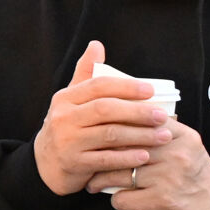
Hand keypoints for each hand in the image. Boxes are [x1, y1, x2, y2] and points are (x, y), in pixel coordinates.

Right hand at [32, 41, 171, 197]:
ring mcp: (68, 142)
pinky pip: (107, 160)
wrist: (45, 164)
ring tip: (163, 136)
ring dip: (140, 135)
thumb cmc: (67, 127)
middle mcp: (64, 118)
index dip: (126, 87)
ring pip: (110, 135)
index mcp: (65, 98)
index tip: (151, 91)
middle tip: (162, 115)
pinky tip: (146, 156)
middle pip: (106, 109)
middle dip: (138, 111)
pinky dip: (128, 157)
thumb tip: (96, 45)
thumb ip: (85, 74)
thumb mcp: (70, 100)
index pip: (98, 86)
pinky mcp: (75, 163)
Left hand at [86, 118, 209, 209]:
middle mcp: (175, 153)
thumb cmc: (191, 171)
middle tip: (85, 156)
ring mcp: (168, 177)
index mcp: (180, 134)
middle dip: (100, 152)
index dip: (112, 124)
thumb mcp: (184, 143)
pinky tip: (115, 198)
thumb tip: (122, 110)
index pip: (139, 121)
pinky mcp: (161, 201)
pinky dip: (116, 199)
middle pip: (124, 146)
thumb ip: (159, 128)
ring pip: (119, 173)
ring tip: (92, 181)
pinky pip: (123, 198)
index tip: (94, 129)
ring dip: (100, 179)